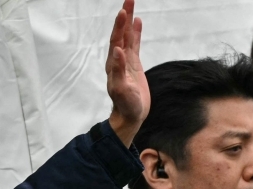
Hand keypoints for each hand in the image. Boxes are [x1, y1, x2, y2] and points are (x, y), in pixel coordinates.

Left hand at [105, 0, 148, 146]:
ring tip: (132, 4)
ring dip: (129, 21)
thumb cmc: (126, 104)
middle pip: (120, 33)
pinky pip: (134, 44)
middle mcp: (118, 59)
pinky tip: (138, 23)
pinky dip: (136, 33)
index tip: (123, 12)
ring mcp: (126, 61)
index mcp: (113, 63)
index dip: (119, 26)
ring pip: (127, 36)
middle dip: (124, 17)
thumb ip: (119, 70)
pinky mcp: (134, 64)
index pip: (116, 40)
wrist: (131, 115)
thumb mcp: (122, 89)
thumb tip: (117, 51)